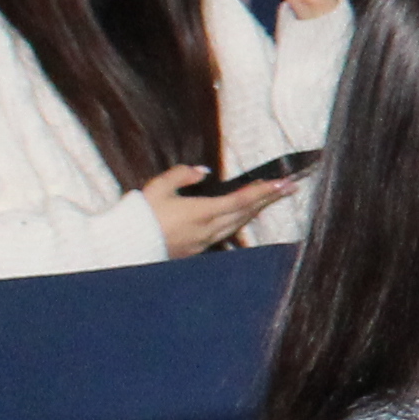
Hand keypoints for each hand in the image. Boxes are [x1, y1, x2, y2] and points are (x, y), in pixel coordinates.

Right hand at [141, 160, 296, 255]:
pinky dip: (241, 220)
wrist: (127, 247)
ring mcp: (205, 241)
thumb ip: (181, 175)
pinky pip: (227, 232)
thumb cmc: (141, 216)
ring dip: (257, 209)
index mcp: (201, 212)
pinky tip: (246, 214)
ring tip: (272, 197)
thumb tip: (202, 170)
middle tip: (290, 186)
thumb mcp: (158, 188)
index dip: (264, 192)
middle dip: (269, 198)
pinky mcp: (198, 249)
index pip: (241, 200)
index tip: (284, 183)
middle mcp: (208, 229)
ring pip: (239, 223)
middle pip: (246, 212)